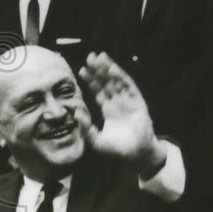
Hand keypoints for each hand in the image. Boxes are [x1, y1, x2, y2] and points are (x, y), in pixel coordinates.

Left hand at [79, 52, 166, 175]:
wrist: (136, 154)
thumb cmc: (117, 149)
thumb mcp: (96, 140)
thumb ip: (85, 127)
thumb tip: (75, 110)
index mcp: (109, 110)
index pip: (99, 92)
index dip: (91, 81)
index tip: (82, 70)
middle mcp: (118, 103)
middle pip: (107, 83)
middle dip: (99, 70)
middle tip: (90, 57)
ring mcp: (128, 101)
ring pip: (117, 81)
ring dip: (109, 69)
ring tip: (100, 57)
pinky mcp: (137, 101)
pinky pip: (128, 86)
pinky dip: (120, 77)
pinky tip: (112, 69)